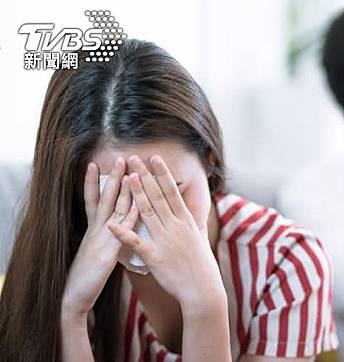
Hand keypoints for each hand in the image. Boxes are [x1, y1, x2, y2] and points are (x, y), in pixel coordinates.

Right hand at [62, 158, 137, 318]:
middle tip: (121, 158)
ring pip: (114, 209)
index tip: (98, 164)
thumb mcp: (96, 251)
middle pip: (106, 198)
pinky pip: (123, 231)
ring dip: (123, 191)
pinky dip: (130, 218)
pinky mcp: (109, 251)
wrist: (74, 296)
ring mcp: (103, 238)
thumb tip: (112, 228)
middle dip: (113, 178)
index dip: (95, 182)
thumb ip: (104, 237)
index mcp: (95, 228)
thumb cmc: (88, 275)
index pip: (95, 199)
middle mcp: (97, 229)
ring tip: (130, 172)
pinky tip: (139, 206)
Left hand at [107, 155, 225, 313]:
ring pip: (148, 213)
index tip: (154, 158)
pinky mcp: (155, 257)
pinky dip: (123, 233)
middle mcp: (175, 227)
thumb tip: (195, 214)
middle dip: (145, 176)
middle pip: (158, 197)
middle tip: (133, 158)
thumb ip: (194, 224)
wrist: (203, 288)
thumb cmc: (202, 265)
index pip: (172, 192)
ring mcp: (165, 241)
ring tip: (127, 177)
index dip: (162, 174)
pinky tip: (111, 224)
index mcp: (186, 221)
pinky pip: (137, 243)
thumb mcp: (200, 239)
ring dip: (136, 194)